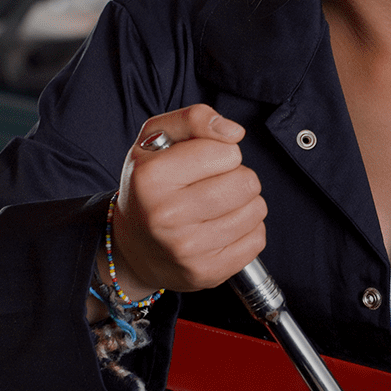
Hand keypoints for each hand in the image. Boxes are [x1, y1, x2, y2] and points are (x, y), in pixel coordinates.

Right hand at [108, 105, 266, 295]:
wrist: (132, 247)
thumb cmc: (148, 187)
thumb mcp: (155, 139)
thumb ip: (193, 119)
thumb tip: (234, 132)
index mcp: (151, 177)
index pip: (226, 152)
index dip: (221, 152)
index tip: (202, 163)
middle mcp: (166, 215)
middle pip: (246, 182)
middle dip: (237, 177)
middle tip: (214, 185)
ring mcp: (188, 249)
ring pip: (256, 210)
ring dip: (245, 204)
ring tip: (218, 207)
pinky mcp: (207, 272)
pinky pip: (257, 239)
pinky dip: (247, 230)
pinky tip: (222, 228)